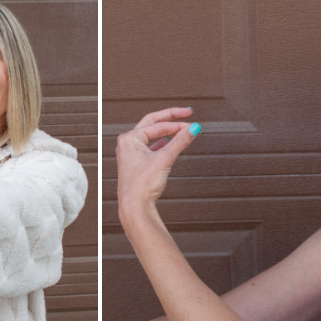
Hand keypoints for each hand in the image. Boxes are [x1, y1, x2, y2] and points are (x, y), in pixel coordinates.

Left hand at [116, 107, 198, 221]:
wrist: (135, 206)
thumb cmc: (142, 185)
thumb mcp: (164, 159)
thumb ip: (180, 141)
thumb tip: (193, 128)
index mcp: (129, 138)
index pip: (157, 124)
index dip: (177, 123)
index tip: (192, 123)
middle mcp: (127, 143)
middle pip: (153, 124)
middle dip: (171, 119)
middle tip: (187, 113)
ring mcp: (130, 153)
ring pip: (152, 136)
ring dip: (167, 132)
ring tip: (181, 129)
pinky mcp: (136, 163)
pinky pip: (150, 147)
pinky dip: (161, 144)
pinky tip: (168, 144)